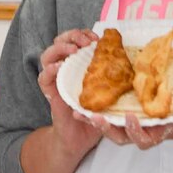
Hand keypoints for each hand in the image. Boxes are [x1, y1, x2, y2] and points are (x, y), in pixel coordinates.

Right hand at [37, 30, 102, 156]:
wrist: (80, 138)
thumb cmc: (95, 113)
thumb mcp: (107, 90)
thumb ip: (111, 75)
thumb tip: (128, 56)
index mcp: (77, 66)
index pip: (74, 40)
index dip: (83, 34)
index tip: (97, 36)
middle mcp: (64, 70)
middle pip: (59, 42)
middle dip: (72, 36)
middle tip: (87, 41)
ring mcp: (55, 81)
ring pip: (47, 56)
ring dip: (60, 49)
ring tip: (73, 51)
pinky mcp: (51, 94)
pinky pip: (44, 79)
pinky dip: (50, 70)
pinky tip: (60, 67)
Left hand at [89, 107, 172, 151]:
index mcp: (161, 133)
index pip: (144, 139)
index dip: (135, 131)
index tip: (131, 118)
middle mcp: (147, 131)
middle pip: (123, 136)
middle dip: (108, 129)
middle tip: (95, 118)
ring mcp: (139, 123)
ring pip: (115, 128)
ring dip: (99, 122)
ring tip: (82, 113)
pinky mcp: (134, 112)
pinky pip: (114, 115)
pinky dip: (100, 112)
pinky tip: (83, 104)